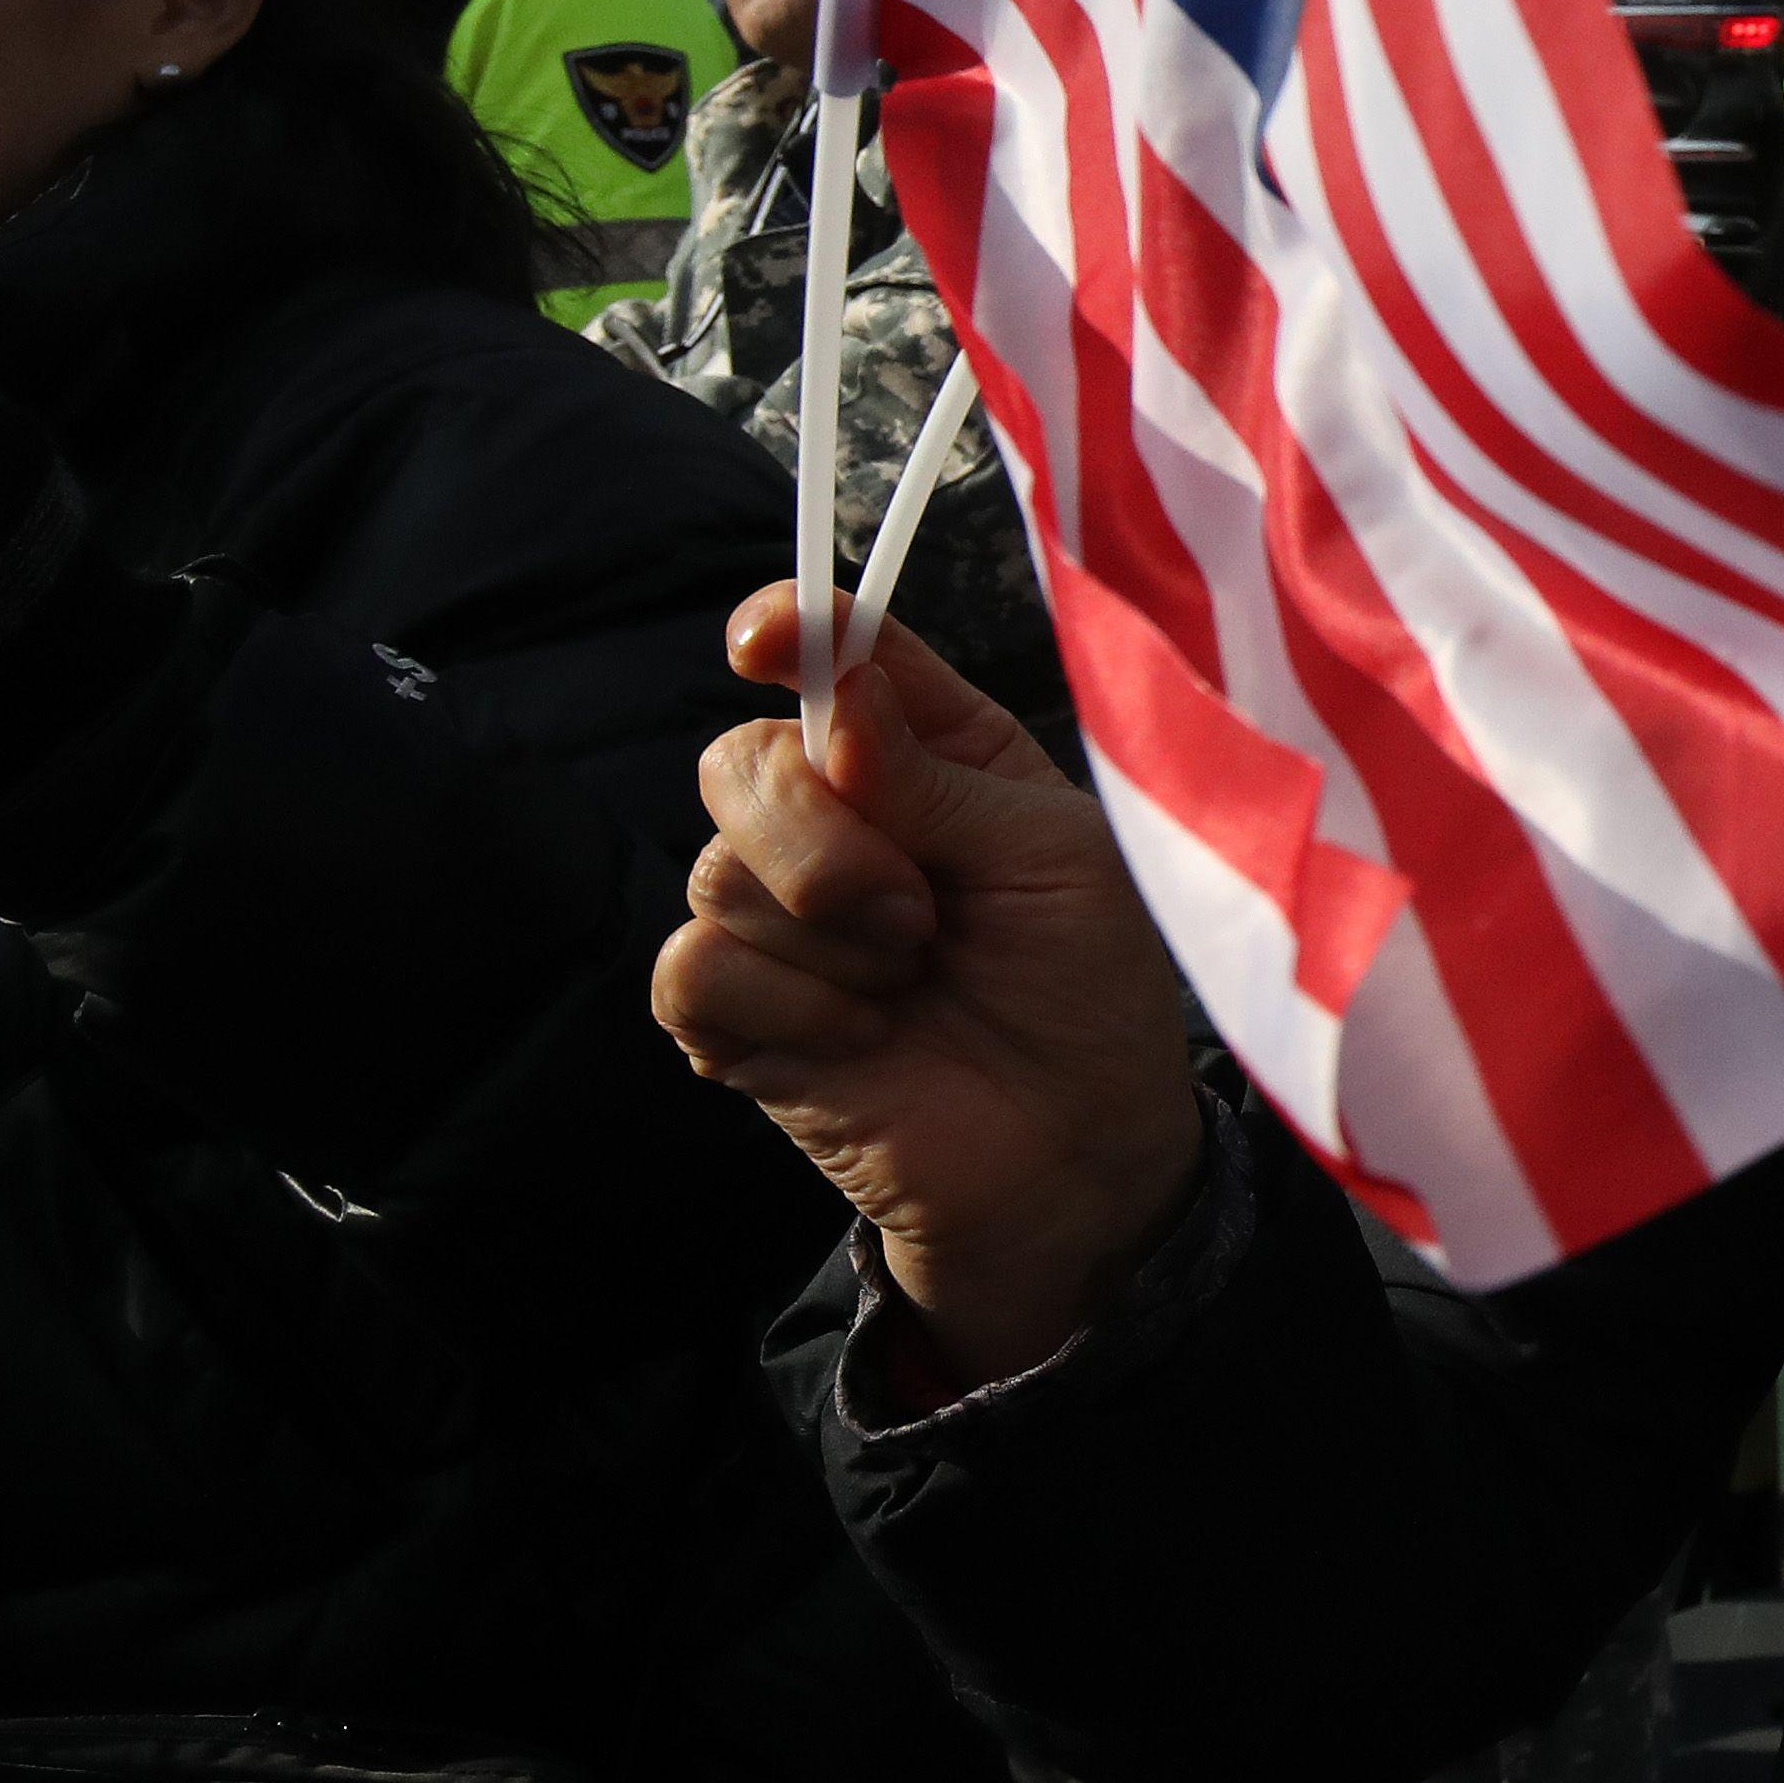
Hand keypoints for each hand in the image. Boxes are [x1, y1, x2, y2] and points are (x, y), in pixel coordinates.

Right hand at [654, 586, 1202, 1392]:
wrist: (1076, 1152)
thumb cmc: (1087, 987)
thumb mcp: (1053, 856)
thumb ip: (939, 775)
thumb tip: (837, 696)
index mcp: (927, 751)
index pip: (832, 656)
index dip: (788, 631)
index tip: (765, 641)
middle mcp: (837, 818)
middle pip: (741, 760)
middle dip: (818, 829)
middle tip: (918, 909)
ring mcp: (776, 917)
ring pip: (717, 869)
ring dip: (830, 935)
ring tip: (915, 981)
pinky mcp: (734, 1015)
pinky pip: (696, 965)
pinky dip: (791, 1003)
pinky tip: (863, 1037)